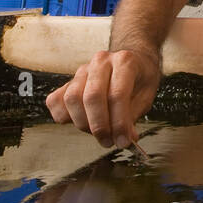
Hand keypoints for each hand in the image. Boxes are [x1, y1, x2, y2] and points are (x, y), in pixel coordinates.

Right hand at [45, 49, 160, 147]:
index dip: (119, 123)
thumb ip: (132, 117)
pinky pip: (56, 100)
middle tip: (108, 141)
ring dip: (83, 123)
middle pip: (92, 96)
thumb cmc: (139, 80)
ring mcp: (82, 70)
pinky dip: (63, 116)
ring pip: (71, 98)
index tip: (123, 141)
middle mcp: (101, 62)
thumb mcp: (145, 97)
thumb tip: (125, 139)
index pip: (116, 94)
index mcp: (124, 62)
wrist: (133, 61)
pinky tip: (80, 122)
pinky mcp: (68, 81)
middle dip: (99, 126)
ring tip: (98, 133)